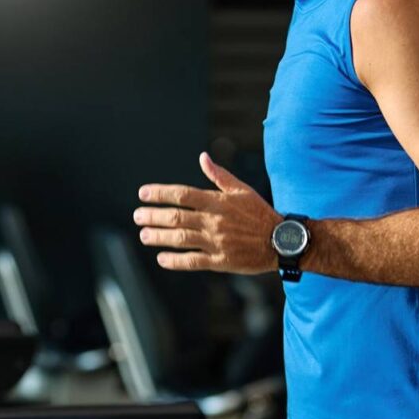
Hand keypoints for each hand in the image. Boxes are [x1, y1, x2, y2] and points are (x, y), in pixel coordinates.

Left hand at [133, 152, 281, 272]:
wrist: (280, 241)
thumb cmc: (259, 213)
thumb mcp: (241, 190)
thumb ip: (219, 175)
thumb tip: (203, 157)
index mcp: (218, 202)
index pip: (182, 195)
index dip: (160, 194)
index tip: (143, 194)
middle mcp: (214, 221)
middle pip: (176, 217)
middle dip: (153, 216)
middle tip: (137, 215)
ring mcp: (216, 242)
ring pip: (180, 239)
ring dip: (158, 237)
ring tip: (144, 235)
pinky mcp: (220, 261)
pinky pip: (192, 261)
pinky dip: (175, 261)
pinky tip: (162, 258)